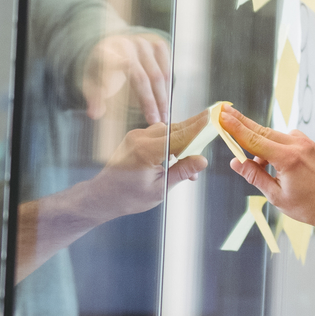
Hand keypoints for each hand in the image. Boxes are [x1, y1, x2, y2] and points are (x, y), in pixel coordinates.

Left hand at [82, 33, 172, 122]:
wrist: (114, 51)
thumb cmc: (102, 72)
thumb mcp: (92, 86)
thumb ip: (94, 100)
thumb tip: (93, 114)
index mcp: (105, 52)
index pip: (112, 58)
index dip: (119, 61)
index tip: (127, 64)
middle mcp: (126, 45)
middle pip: (141, 76)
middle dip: (150, 101)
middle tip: (155, 121)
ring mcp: (143, 44)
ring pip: (158, 75)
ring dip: (162, 98)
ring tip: (163, 117)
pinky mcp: (157, 45)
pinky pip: (167, 69)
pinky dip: (167, 88)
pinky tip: (165, 103)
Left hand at [84, 121, 205, 219]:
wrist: (104, 196)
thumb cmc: (128, 197)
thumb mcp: (159, 189)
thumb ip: (181, 172)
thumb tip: (202, 160)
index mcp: (145, 151)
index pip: (179, 135)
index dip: (197, 127)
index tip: (211, 118)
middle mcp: (140, 138)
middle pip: (175, 129)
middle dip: (194, 133)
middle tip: (210, 134)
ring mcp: (136, 135)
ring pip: (168, 130)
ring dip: (182, 141)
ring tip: (189, 163)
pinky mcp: (136, 137)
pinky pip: (159, 134)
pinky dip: (171, 142)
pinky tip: (175, 159)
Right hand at [222, 106, 314, 229]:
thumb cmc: (308, 207)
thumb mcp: (276, 196)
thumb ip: (255, 176)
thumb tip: (236, 163)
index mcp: (288, 159)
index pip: (255, 140)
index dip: (236, 128)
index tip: (223, 116)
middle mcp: (298, 146)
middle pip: (263, 131)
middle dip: (242, 123)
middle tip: (225, 112)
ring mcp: (307, 143)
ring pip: (275, 135)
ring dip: (262, 144)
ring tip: (259, 164)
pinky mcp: (311, 145)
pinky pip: (288, 139)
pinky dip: (277, 146)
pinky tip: (275, 162)